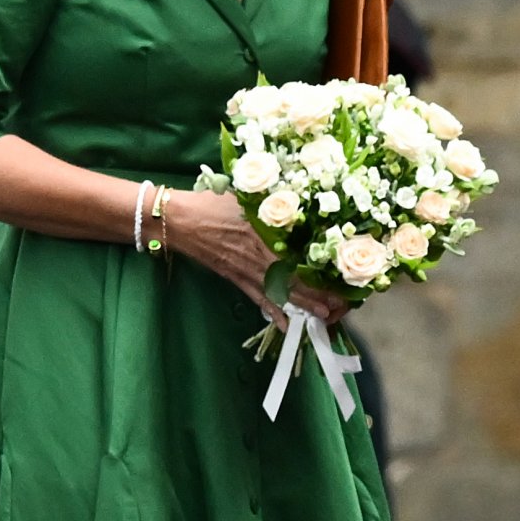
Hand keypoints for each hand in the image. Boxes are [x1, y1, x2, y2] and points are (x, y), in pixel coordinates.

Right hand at [163, 189, 349, 329]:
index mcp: (264, 233)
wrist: (178, 220)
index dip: (321, 271)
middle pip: (294, 280)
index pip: (300, 258)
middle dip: (318, 294)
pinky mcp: (234, 278)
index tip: (341, 278)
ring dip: (302, 306)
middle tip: (340, 306)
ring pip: (280, 292)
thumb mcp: (245, 196)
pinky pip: (257, 298)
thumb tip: (301, 206)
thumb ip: (272, 204)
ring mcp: (246, 270)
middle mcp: (258, 256)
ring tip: (323, 317)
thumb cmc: (211, 202)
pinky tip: (285, 324)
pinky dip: (273, 312)